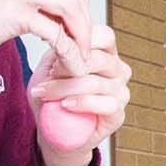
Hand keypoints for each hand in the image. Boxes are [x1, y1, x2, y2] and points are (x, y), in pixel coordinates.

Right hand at [0, 0, 91, 71]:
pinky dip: (69, 51)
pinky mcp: (9, 13)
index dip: (77, 0)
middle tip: (84, 42)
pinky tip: (70, 66)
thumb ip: (15, 1)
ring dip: (81, 32)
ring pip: (68, 4)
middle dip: (84, 15)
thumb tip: (40, 15)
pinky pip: (54, 31)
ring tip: (80, 55)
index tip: (76, 25)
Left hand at [30, 24, 131, 165]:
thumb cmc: (52, 97)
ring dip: (66, 88)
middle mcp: (118, 72)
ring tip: (45, 93)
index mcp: (105, 55)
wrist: (53, 129)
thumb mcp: (49, 68)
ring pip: (97, 83)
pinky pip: (106, 104)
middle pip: (100, 59)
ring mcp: (121, 93)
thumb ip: (59, 52)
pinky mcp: (118, 114)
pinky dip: (82, 103)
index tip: (59, 50)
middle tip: (48, 75)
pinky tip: (65, 105)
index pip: (105, 36)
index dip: (83, 40)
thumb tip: (62, 39)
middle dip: (69, 67)